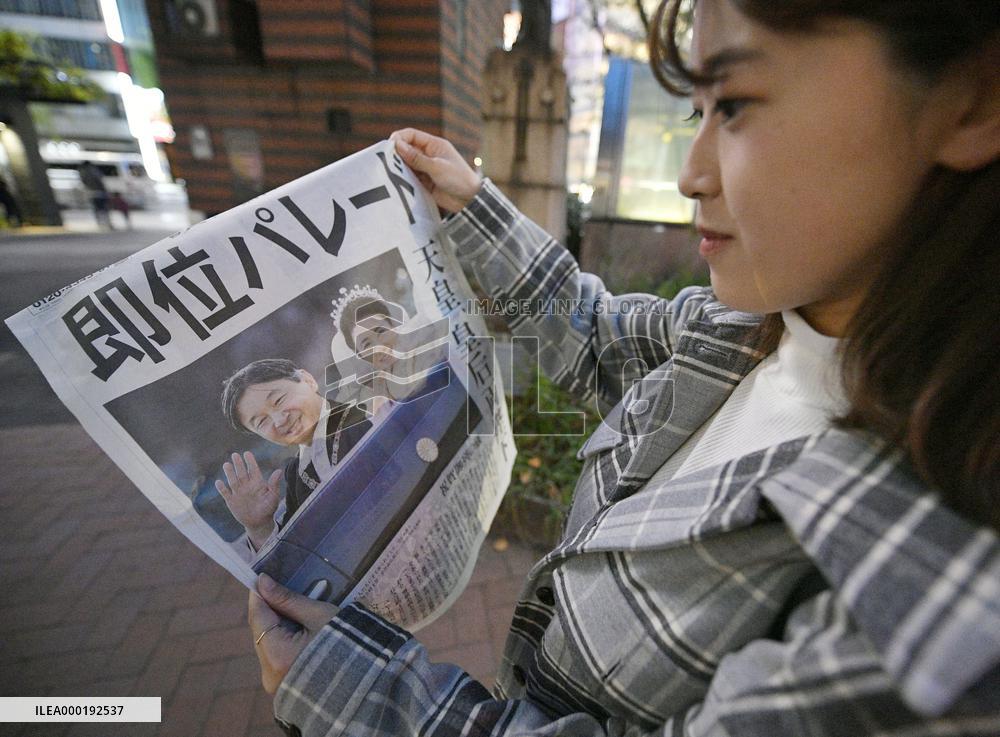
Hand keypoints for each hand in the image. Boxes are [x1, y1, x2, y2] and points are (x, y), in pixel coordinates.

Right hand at [216, 452, 281, 547]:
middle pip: (241, 472)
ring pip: (232, 480)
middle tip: (235, 455)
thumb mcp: (273, 496)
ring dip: (229, 473)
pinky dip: (222, 488)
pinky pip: (225, 493)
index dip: (250, 461)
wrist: (259, 522)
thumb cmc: (268, 508)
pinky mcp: (231, 500)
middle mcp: (246, 485)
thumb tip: (279, 470)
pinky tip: (219, 482)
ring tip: (226, 464)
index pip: (253, 469)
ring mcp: (238, 492)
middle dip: (238, 464)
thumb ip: (274, 484)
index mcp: (257, 483)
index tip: (247, 453)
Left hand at [249, 573, 338, 693]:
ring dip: (276, 625)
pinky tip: (296, 629)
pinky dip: (281, 640)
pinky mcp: (281, 685)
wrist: (364, 675)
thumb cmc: (345, 641)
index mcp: (278, 655)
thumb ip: (288, 599)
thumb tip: (262, 582)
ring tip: (293, 608)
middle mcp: (270, 673)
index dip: (258, 596)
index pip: (257, 618)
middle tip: (281, 590)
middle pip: (260, 632)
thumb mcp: (318, 615)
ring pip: (266, 644)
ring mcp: (274, 682)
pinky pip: (274, 656)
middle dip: (268, 610)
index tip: (261, 578)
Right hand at [390, 128, 481, 211]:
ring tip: (392, 172)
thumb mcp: (437, 167)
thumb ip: (417, 158)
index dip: (399, 138)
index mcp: (434, 145)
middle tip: (388, 162)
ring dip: (399, 167)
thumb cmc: (458, 179)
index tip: (390, 146)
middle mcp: (428, 154)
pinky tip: (397, 181)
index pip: (412, 135)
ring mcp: (425, 168)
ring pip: (406, 164)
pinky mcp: (423, 182)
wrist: (469, 201)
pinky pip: (409, 177)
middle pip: (407, 149)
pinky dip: (403, 178)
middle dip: (397, 154)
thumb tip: (398, 146)